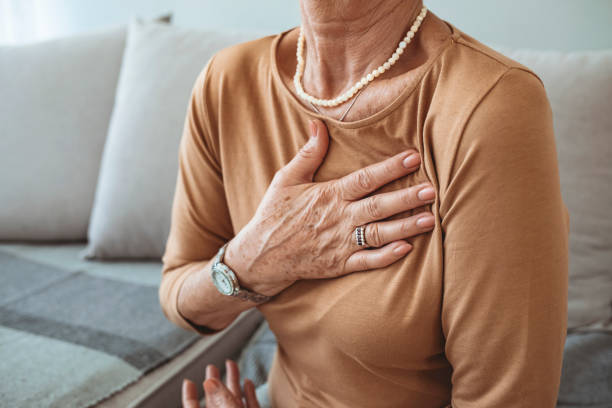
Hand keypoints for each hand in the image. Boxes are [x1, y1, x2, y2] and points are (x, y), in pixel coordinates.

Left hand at [182, 359, 259, 407]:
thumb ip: (221, 398)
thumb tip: (209, 381)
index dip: (189, 396)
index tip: (188, 381)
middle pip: (215, 402)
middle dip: (214, 382)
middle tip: (211, 367)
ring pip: (235, 402)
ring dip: (233, 382)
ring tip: (231, 364)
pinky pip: (251, 407)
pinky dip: (250, 394)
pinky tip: (248, 382)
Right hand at [225, 118, 435, 295]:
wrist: (260, 255)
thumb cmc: (274, 214)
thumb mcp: (287, 179)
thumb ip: (308, 154)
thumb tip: (318, 124)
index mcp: (328, 195)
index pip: (365, 179)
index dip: (390, 168)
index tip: (413, 157)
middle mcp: (338, 219)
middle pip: (378, 206)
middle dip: (406, 198)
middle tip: (432, 190)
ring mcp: (340, 243)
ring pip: (379, 234)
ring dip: (405, 227)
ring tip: (429, 219)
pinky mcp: (339, 264)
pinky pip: (367, 262)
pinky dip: (387, 257)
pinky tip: (407, 249)